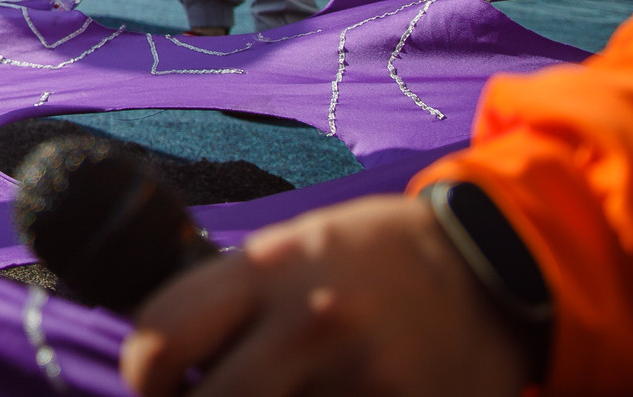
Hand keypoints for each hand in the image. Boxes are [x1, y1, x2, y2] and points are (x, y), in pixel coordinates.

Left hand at [122, 194, 528, 396]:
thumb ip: (231, 297)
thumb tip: (164, 353)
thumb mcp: (294, 250)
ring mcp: (359, 374)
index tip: (155, 387)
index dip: (143, 373)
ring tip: (275, 396)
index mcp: (267, 268)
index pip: (162, 331)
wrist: (489, 272)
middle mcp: (308, 319)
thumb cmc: (375, 260)